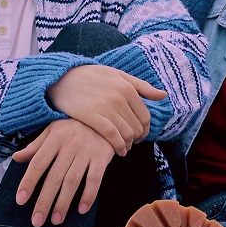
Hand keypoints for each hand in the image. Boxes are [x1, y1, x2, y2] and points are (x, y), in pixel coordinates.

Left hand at [11, 118, 114, 225]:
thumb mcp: (53, 129)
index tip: (21, 201)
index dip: (28, 182)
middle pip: (54, 177)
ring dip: (63, 203)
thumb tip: (16, 158)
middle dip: (44, 201)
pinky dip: (88, 195)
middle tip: (37, 221)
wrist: (105, 117)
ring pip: (72, 181)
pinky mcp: (102, 157)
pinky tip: (82, 209)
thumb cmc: (74, 125)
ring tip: (56, 220)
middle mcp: (69, 145)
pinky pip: (95, 179)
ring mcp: (86, 152)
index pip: (38, 163)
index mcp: (54, 138)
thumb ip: (35, 145)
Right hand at [45, 64, 165, 153]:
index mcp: (127, 87)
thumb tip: (164, 95)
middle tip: (130, 144)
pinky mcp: (92, 116)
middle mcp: (119, 97)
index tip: (138, 136)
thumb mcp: (117, 75)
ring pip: (126, 134)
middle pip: (137, 127)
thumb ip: (141, 86)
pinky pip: (112, 136)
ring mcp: (106, 106)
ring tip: (123, 148)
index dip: (144, 130)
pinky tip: (117, 151)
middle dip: (136, 139)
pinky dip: (118, 146)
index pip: (145, 117)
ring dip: (128, 145)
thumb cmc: (91, 76)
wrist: (61, 77)